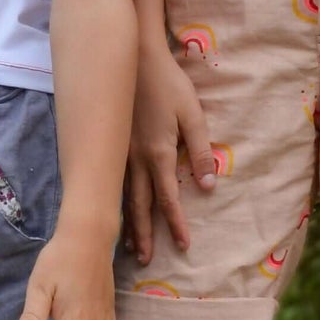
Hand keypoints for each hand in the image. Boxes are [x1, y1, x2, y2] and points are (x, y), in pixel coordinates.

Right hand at [125, 37, 215, 258]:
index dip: (176, 224)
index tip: (184, 245)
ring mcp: (120, 152)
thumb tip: (207, 186)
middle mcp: (136, 159)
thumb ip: (200, 151)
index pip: (169, 199)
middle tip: (147, 260)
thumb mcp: (192, 114)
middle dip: (145, 234)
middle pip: (140, 205)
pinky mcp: (112, 143)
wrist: (133, 59)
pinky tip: (112, 208)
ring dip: (127, 222)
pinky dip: (114, 200)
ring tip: (128, 245)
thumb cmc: (168, 84)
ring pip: (123, 195)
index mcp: (159, 154)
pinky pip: (113, 180)